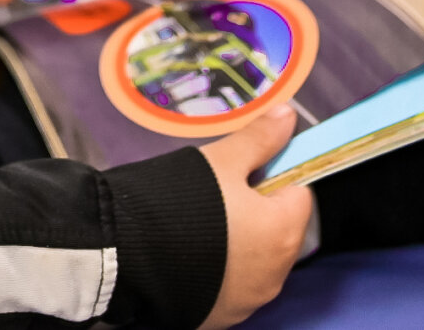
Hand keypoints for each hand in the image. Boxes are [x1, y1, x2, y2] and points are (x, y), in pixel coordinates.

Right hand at [200, 105, 316, 329]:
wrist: (125, 257)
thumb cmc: (181, 202)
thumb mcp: (220, 161)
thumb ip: (259, 140)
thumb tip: (289, 115)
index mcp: (283, 232)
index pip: (298, 193)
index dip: (272, 175)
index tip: (242, 169)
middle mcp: (276, 275)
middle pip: (280, 231)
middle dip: (258, 211)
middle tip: (218, 194)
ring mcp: (249, 301)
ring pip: (258, 262)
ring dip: (243, 244)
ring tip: (202, 225)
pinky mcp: (222, 317)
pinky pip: (233, 286)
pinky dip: (222, 271)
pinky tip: (193, 254)